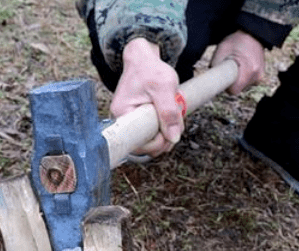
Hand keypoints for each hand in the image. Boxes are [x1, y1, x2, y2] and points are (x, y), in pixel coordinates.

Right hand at [111, 38, 183, 157]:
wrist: (143, 58)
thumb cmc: (150, 69)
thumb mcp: (164, 87)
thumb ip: (169, 113)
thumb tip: (173, 138)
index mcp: (122, 114)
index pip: (137, 143)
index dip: (156, 143)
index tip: (169, 133)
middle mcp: (122, 121)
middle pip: (144, 145)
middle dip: (164, 138)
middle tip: (177, 123)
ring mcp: (130, 121)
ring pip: (150, 140)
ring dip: (166, 133)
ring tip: (175, 117)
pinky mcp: (137, 120)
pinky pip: (151, 132)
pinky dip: (163, 128)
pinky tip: (169, 117)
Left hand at [211, 30, 264, 94]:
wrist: (253, 33)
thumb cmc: (236, 40)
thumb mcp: (222, 49)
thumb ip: (215, 65)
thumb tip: (209, 79)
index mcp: (249, 71)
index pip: (234, 91)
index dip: (226, 86)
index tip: (223, 79)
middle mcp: (257, 76)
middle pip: (238, 88)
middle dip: (231, 81)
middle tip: (228, 67)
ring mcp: (260, 76)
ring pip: (243, 85)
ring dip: (237, 78)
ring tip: (236, 64)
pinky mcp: (261, 75)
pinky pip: (248, 81)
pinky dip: (242, 76)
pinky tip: (241, 66)